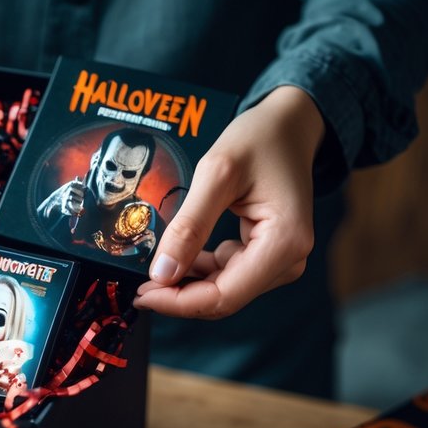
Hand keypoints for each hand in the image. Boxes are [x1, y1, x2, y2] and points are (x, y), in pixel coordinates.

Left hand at [133, 86, 323, 318]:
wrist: (287, 125)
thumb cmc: (260, 139)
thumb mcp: (216, 174)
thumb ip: (189, 225)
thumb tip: (162, 273)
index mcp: (285, 243)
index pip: (224, 296)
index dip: (179, 302)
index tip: (143, 294)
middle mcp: (289, 259)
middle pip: (224, 299)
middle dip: (179, 296)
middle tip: (138, 286)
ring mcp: (281, 259)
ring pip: (223, 291)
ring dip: (186, 285)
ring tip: (151, 272)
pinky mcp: (267, 254)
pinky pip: (227, 275)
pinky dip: (199, 271)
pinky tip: (178, 257)